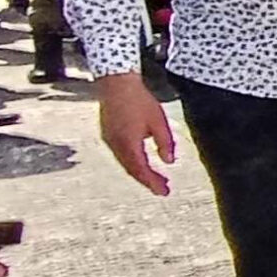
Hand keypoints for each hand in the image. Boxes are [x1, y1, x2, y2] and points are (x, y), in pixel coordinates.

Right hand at [98, 72, 176, 196]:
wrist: (116, 83)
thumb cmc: (139, 100)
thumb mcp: (158, 121)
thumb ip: (165, 143)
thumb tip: (169, 162)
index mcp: (128, 144)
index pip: (141, 170)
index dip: (153, 183)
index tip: (164, 192)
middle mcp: (116, 145)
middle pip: (132, 169)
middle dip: (148, 181)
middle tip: (163, 190)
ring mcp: (109, 140)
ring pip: (125, 162)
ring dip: (140, 172)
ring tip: (155, 179)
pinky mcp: (107, 134)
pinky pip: (120, 154)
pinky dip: (132, 162)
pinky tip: (141, 162)